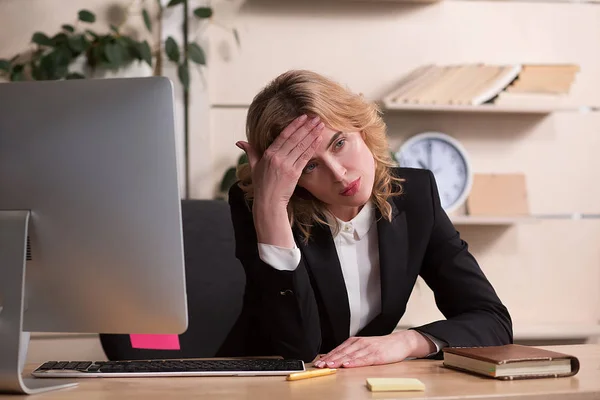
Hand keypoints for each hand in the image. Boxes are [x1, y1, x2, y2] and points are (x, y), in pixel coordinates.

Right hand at [236, 114, 323, 210]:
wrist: (268, 202)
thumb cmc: (261, 185)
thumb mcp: (253, 166)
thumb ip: (250, 152)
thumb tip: (239, 142)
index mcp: (268, 154)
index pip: (283, 136)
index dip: (294, 125)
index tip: (303, 117)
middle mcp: (278, 158)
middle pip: (295, 138)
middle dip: (307, 127)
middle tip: (316, 118)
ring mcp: (287, 165)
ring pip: (302, 146)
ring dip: (312, 134)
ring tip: (320, 125)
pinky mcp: (295, 173)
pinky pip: (305, 157)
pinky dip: (312, 147)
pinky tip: (318, 139)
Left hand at [313, 330, 434, 368]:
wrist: (400, 342)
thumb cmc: (381, 346)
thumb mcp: (364, 346)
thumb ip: (351, 352)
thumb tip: (335, 358)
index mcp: (355, 341)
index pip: (339, 349)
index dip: (328, 356)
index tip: (318, 362)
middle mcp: (360, 344)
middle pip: (342, 353)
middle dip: (330, 359)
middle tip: (320, 365)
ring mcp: (368, 349)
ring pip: (350, 356)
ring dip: (339, 361)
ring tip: (329, 366)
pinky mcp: (376, 355)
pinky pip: (363, 359)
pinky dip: (354, 362)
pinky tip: (347, 365)